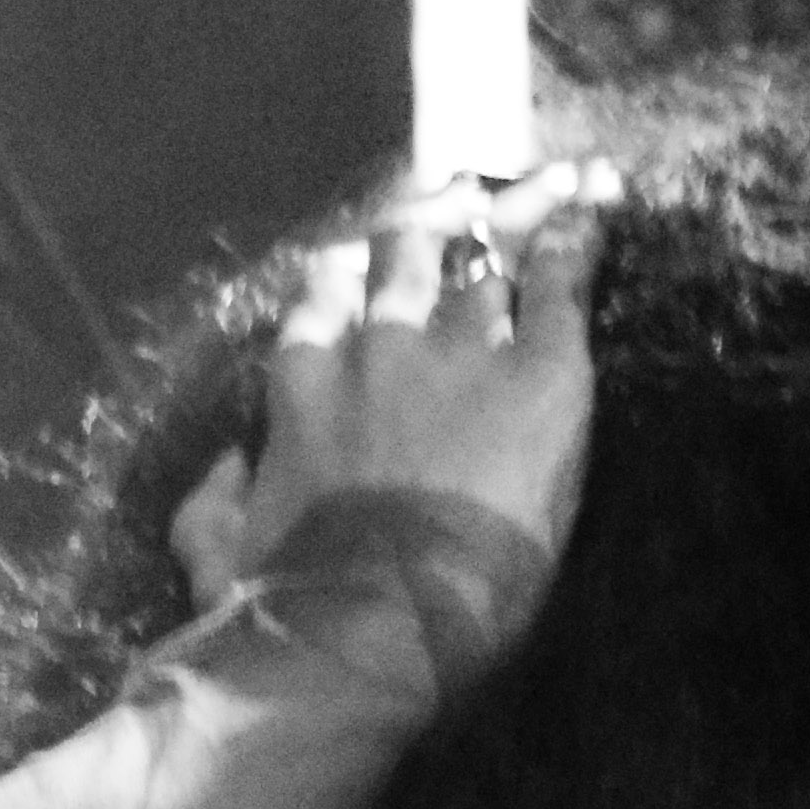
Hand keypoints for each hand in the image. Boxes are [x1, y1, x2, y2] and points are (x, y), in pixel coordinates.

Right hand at [171, 161, 612, 606]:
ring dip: (509, 227)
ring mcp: (459, 354)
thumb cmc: (288, 601)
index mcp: (304, 382)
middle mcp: (377, 346)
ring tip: (540, 187)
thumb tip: (229, 463)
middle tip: (456, 199)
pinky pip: (560, 290)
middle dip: (429, 232)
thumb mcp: (219, 556)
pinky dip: (577, 248)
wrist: (378, 622)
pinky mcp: (538, 376)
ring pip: (484, 265)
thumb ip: (215, 502)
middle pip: (406, 262)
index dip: (343, 277)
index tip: (354, 262)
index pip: (322, 298)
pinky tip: (593, 214)